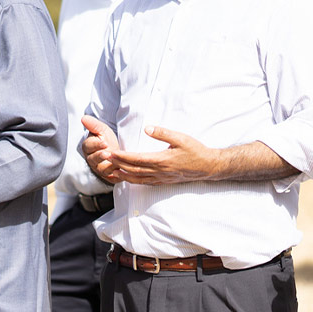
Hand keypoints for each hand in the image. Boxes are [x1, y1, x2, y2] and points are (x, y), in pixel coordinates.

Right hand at [81, 115, 121, 182]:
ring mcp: (100, 169)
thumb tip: (84, 118)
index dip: (96, 145)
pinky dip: (116, 178)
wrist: (116, 150)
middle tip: (108, 154)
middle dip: (100, 157)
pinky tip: (122, 175)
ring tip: (116, 164)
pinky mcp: (109, 177)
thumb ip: (93, 125)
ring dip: (109, 167)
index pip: (89, 146)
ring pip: (102, 170)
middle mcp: (92, 159)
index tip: (104, 143)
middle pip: (94, 159)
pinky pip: (111, 179)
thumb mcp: (102, 130)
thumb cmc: (106, 139)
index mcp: (88, 147)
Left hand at [105, 125, 219, 184]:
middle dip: (118, 164)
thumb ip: (163, 133)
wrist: (207, 166)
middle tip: (105, 159)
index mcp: (162, 160)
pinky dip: (134, 181)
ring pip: (137, 179)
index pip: (136, 159)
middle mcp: (159, 171)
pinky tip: (128, 178)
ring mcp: (161, 178)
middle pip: (133, 169)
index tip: (111, 153)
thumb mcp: (181, 138)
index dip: (122, 157)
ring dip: (123, 175)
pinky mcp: (164, 181)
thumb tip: (147, 128)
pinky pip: (145, 183)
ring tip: (111, 171)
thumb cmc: (195, 150)